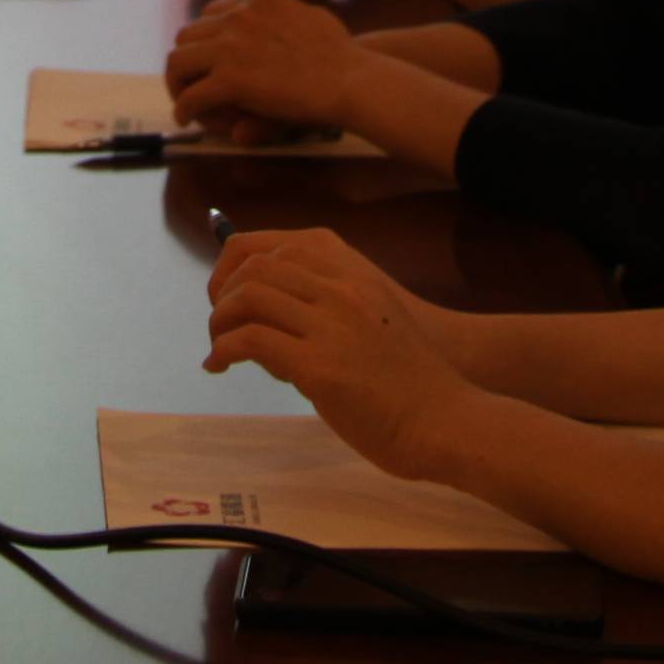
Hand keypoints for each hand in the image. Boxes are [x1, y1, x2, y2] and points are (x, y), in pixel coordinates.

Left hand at [166, 0, 365, 133]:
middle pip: (188, 35)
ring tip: (185, 102)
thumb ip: (294, 20)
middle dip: (188, 61)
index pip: (211, 13)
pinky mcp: (230, 79)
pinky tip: (186, 120)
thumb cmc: (344, 55)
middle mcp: (239, 16)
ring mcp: (231, 46)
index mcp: (259, 0)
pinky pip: (191, 96)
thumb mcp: (315, 22)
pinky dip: (183, 109)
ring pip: (178, 62)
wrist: (352, 79)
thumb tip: (295, 17)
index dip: (206, 39)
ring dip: (178, 83)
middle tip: (192, 84)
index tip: (208, 59)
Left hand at [204, 226, 474, 470]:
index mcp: (351, 270)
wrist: (445, 418)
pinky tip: (220, 366)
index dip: (235, 265)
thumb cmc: (408, 377)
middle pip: (254, 267)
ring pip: (247, 297)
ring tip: (219, 348)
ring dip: (220, 321)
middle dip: (222, 293)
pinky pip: (251, 341)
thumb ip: (327, 304)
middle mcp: (340, 286)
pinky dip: (224, 350)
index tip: (226, 294)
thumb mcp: (372, 316)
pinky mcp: (319, 366)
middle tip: (219, 325)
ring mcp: (330, 324)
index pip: (272, 245)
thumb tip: (263, 312)